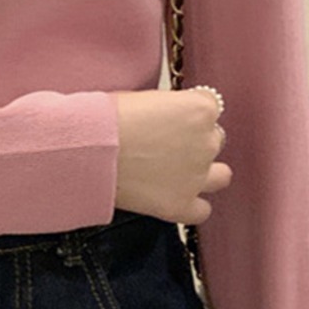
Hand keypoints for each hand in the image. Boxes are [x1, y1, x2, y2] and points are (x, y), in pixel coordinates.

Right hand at [111, 88, 230, 223]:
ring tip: (177, 172)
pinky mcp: (181, 204)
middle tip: (165, 145)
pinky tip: (174, 197)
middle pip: (215, 139)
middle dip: (194, 142)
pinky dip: (192, 206)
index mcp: (200, 109)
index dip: (188, 113)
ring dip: (205, 173)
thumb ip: (170, 108)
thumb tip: (169, 118)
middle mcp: (207, 141)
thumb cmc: (106, 118)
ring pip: (220, 176)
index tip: (171, 119)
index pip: (211, 106)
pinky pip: (202, 210)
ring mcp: (197, 176)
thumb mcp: (146, 98)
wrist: (88, 149)